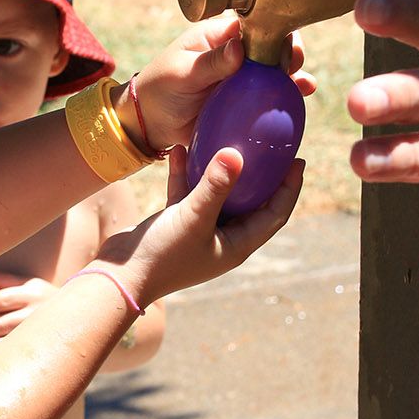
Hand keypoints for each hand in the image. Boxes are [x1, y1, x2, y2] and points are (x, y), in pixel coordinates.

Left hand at [0, 272, 56, 351]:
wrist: (76, 315)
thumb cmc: (41, 296)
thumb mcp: (27, 283)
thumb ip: (2, 280)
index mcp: (32, 293)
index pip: (2, 298)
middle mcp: (37, 311)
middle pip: (3, 320)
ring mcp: (39, 330)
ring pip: (8, 338)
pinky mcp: (40, 344)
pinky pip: (15, 349)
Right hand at [98, 144, 303, 302]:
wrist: (120, 276)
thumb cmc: (162, 255)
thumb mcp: (193, 218)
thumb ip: (216, 186)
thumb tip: (237, 153)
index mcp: (237, 245)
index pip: (275, 214)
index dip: (289, 188)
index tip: (298, 160)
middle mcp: (222, 238)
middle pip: (252, 203)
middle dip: (262, 176)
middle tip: (270, 146)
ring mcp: (198, 230)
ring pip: (219, 195)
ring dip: (223, 171)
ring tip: (232, 141)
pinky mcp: (175, 222)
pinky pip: (188, 193)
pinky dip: (187, 173)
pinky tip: (182, 148)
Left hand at [130, 13, 314, 154]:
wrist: (151, 122)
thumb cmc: (161, 88)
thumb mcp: (181, 73)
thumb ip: (210, 63)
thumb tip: (238, 47)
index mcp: (219, 36)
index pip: (254, 24)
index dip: (274, 29)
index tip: (283, 45)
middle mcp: (236, 53)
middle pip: (273, 44)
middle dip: (289, 51)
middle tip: (293, 65)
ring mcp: (242, 77)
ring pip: (276, 69)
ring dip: (294, 73)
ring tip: (304, 83)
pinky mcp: (245, 100)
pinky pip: (270, 95)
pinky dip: (287, 95)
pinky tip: (302, 95)